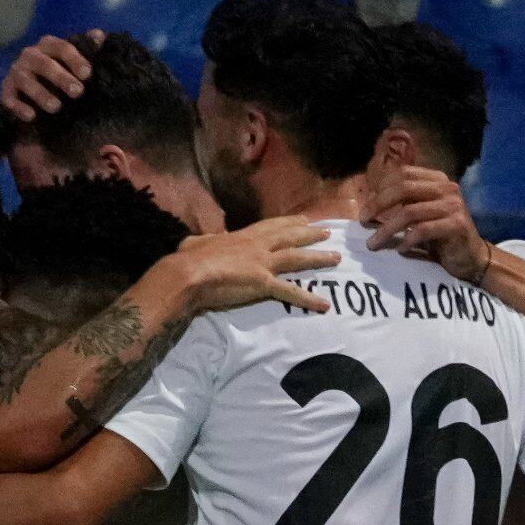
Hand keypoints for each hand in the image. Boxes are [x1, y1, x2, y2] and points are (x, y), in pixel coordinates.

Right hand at [0, 32, 102, 124]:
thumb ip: (86, 48)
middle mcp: (30, 55)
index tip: (88, 74)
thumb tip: (100, 36)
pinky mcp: (6, 90)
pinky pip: (9, 98)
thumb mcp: (72, 59)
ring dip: (40, 94)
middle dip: (61, 78)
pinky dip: (19, 107)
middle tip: (77, 92)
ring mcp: (16, 72)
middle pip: (45, 64)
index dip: (75, 59)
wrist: (29, 87)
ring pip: (26, 81)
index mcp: (48, 45)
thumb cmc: (57, 71)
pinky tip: (31, 116)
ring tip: (56, 107)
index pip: (62, 47)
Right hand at [168, 212, 341, 313]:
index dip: (289, 222)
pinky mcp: (263, 284)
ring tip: (336, 258)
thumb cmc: (189, 259)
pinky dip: (309, 299)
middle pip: (290, 237)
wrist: (189, 273)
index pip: (271, 226)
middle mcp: (257, 246)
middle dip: (310, 235)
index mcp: (242, 236)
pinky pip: (291, 292)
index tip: (304, 219)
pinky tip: (324, 305)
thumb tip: (206, 240)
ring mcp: (263, 264)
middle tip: (327, 232)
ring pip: (297, 258)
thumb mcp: (197, 243)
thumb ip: (207, 240)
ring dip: (318, 258)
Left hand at [361, 157, 488, 280]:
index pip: (403, 174)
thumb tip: (371, 203)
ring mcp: (453, 205)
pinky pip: (423, 230)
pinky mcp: (457, 225)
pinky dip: (407, 240)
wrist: (471, 256)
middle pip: (404, 188)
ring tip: (373, 243)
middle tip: (363, 221)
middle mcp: (447, 188)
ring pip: (410, 212)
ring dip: (386, 229)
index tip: (367, 208)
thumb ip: (405, 202)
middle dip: (378, 204)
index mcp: (437, 180)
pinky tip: (400, 249)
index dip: (381, 188)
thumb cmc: (441, 236)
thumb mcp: (422, 213)